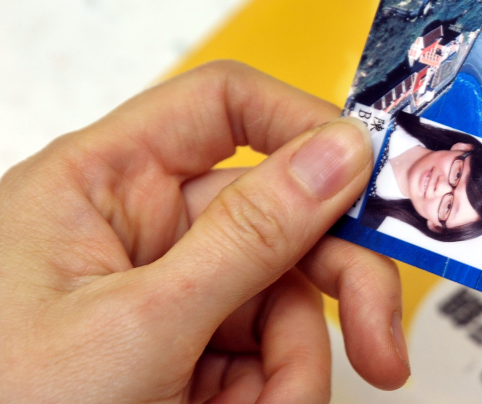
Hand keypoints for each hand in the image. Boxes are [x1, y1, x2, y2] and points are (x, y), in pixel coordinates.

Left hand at [0, 61, 409, 403]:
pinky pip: (268, 349)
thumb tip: (338, 153)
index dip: (303, 125)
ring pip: (286, 294)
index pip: (223, 106)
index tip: (371, 175)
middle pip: (280, 213)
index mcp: (101, 184)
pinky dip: (277, 389)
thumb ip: (248, 237)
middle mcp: (140, 228)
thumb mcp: (139, 327)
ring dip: (299, 362)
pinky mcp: (187, 348)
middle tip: (380, 339)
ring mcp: (168, 292)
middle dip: (337, 280)